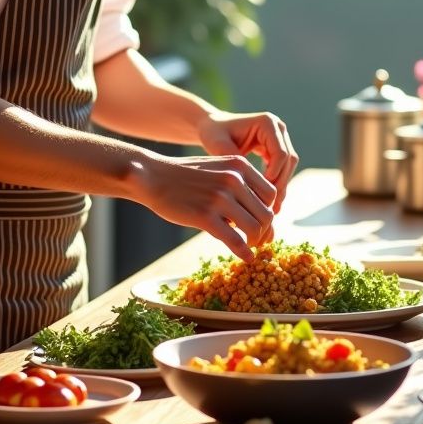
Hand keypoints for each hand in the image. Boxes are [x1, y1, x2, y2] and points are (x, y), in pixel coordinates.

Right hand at [131, 153, 277, 261]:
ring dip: (255, 242)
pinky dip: (244, 252)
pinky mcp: (205, 216)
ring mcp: (220, 198)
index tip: (261, 223)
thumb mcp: (218, 169)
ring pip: (255, 227)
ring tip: (249, 247)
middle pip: (267, 213)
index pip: (271, 194)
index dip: (268, 211)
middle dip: (265, 230)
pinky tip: (246, 258)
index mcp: (239, 165)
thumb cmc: (185, 176)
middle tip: (257, 240)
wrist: (152, 176)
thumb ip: (240, 186)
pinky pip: (234, 239)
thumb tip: (264, 215)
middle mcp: (234, 179)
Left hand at [195, 109, 298, 216]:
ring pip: (288, 166)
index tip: (261, 195)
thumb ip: (235, 161)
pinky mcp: (276, 148)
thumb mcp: (219, 146)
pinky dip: (276, 184)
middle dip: (280, 184)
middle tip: (270, 208)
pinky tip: (269, 203)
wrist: (212, 127)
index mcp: (267, 122)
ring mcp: (279, 137)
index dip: (274, 175)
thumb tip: (249, 183)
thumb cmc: (213, 134)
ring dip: (281, 187)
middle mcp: (277, 128)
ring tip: (271, 210)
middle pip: (288, 160)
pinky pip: (282, 168)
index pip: (280, 153)